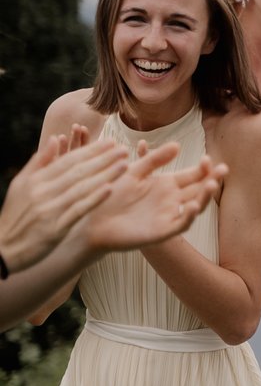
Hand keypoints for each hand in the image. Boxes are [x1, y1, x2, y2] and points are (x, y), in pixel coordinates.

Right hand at [0, 132, 127, 270]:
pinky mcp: (56, 228)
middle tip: (123, 149)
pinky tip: (110, 189)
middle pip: (78, 172)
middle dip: (103, 159)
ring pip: (81, 188)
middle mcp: (43, 192)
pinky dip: (94, 199)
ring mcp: (50, 210)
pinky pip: (78, 210)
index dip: (90, 150)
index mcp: (36, 180)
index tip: (110, 142)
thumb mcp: (21, 185)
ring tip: (124, 165)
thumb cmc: (15, 214)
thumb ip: (40, 162)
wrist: (4, 248)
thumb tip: (55, 138)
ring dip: (105, 176)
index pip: (68, 161)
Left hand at [83, 149, 226, 252]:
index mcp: (166, 184)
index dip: (203, 168)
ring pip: (195, 206)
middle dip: (212, 179)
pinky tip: (192, 205)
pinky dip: (188, 216)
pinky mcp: (162, 231)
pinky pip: (180, 224)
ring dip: (204, 196)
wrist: (92, 220)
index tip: (208, 158)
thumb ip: (154, 159)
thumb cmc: (110, 195)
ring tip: (211, 184)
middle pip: (198, 189)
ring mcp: (168, 215)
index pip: (193, 175)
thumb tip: (177, 145)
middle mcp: (171, 200)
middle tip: (224, 169)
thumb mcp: (133, 171)